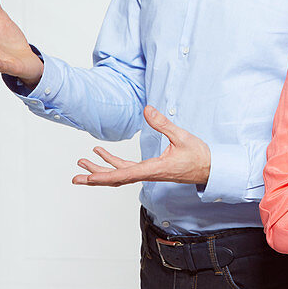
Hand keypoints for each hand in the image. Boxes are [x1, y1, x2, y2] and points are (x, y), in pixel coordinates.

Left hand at [72, 105, 210, 187]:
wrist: (211, 169)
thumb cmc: (199, 156)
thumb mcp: (182, 137)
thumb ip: (163, 123)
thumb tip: (147, 109)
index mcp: (153, 169)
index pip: (124, 175)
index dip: (105, 176)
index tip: (89, 178)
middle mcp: (147, 174)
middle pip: (116, 178)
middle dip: (95, 177)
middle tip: (76, 176)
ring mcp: (148, 172)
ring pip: (119, 174)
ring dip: (101, 169)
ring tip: (83, 161)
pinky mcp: (151, 169)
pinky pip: (127, 169)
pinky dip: (113, 163)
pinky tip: (103, 154)